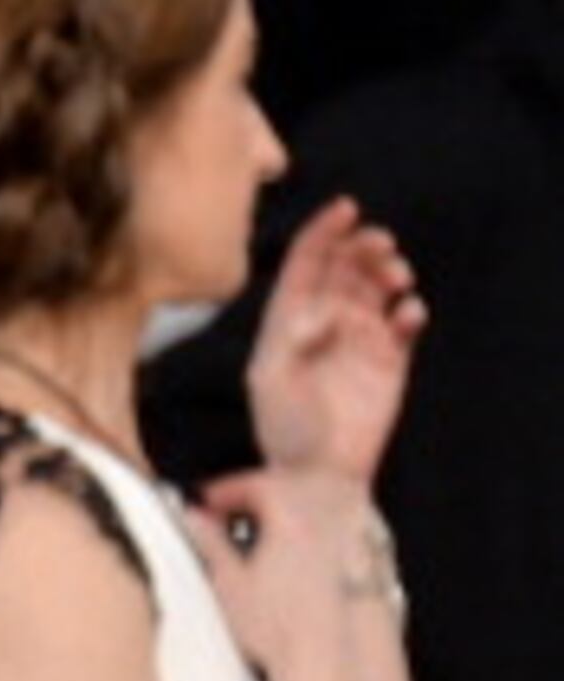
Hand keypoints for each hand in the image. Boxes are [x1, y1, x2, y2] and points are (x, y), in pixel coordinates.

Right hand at [188, 465, 374, 680]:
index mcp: (292, 510)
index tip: (209, 503)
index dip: (225, 491)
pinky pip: (348, 513)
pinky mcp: (374, 547)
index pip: (254, 482)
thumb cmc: (284, 628)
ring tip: (272, 524)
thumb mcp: (229, 584)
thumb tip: (195, 521)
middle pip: (292, 480)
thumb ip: (210, 544)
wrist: (333, 656)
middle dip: (260, 491)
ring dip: (296, 498)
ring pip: (325, 490)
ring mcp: (358, 525)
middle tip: (234, 513)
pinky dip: (326, 516)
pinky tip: (309, 543)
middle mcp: (330, 509)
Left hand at [247, 196, 423, 484]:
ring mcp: (358, 338)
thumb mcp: (270, 381)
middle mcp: (323, 324)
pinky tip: (407, 314)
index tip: (345, 208)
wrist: (318, 473)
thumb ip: (288, 340)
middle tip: (379, 245)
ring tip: (395, 278)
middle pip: (346, 267)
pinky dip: (410, 309)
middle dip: (363, 246)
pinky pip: (405, 319)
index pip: (305, 266)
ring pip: (378, 285)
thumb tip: (321, 311)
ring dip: (389, 271)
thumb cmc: (284, 430)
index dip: (323, 233)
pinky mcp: (389, 358)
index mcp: (288, 323)